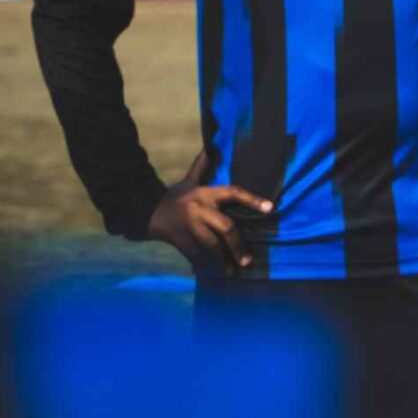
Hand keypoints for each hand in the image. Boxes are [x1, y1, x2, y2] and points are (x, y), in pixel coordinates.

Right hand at [148, 149, 272, 272]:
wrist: (147, 212)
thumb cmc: (174, 196)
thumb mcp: (189, 181)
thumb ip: (202, 167)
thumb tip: (211, 146)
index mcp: (206, 194)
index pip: (233, 193)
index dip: (252, 200)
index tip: (271, 208)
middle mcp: (200, 210)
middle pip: (226, 227)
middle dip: (238, 244)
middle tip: (248, 259)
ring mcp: (190, 227)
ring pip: (212, 244)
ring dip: (224, 257)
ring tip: (235, 268)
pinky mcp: (181, 241)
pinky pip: (197, 254)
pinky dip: (206, 263)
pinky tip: (217, 271)